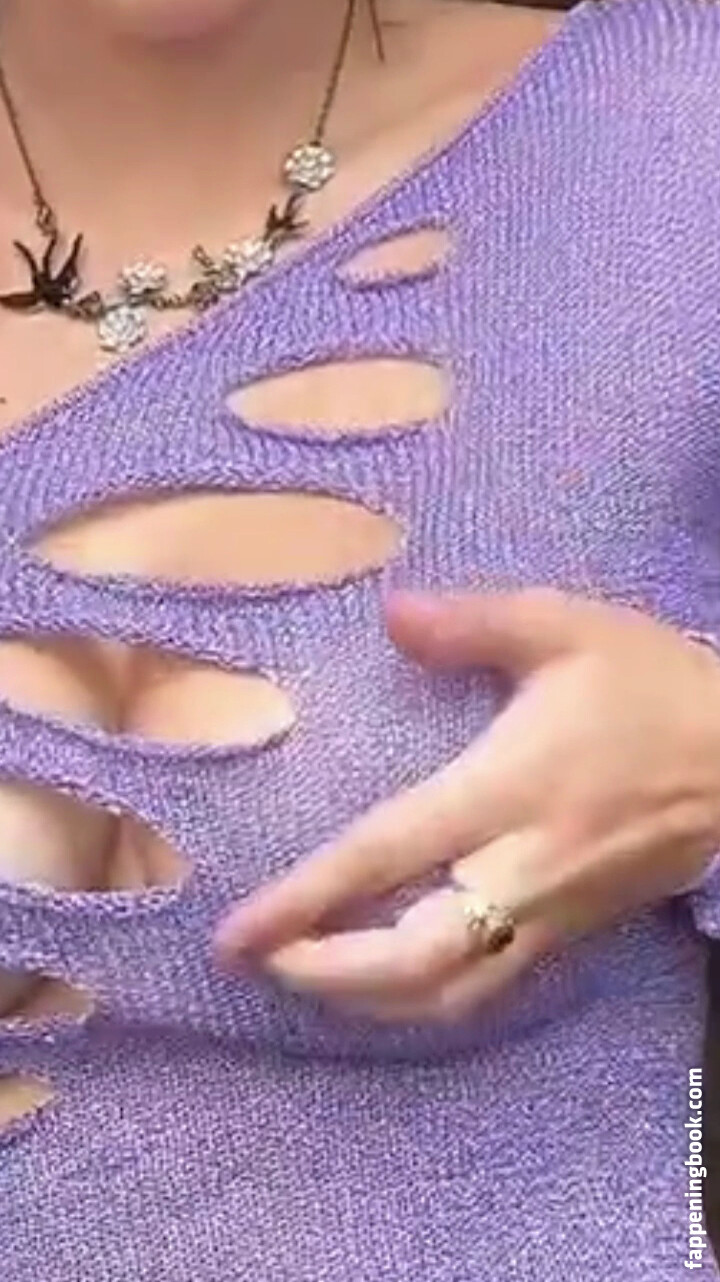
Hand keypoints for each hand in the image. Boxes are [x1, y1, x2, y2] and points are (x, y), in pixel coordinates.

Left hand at [215, 589, 719, 1022]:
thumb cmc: (654, 687)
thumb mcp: (570, 627)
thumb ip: (475, 622)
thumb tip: (391, 613)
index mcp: (507, 789)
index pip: (386, 854)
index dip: (305, 901)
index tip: (236, 936)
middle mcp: (522, 867)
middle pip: (412, 958)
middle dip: (327, 975)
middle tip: (264, 962)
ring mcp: (552, 911)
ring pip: (452, 993)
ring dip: (370, 1000)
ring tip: (311, 978)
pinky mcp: (578, 932)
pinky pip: (493, 987)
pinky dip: (430, 998)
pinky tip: (398, 981)